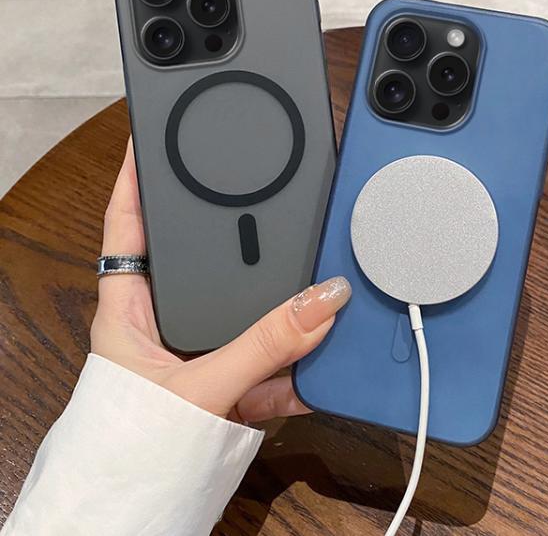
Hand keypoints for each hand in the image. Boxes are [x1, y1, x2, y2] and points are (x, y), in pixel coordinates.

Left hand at [90, 139, 349, 422]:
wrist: (138, 525)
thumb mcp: (198, 390)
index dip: (140, 178)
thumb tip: (324, 302)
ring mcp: (204, 355)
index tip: (158, 137)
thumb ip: (263, 348)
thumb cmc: (131, 450)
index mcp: (130, 308)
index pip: (129, 226)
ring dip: (285, 309)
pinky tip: (331, 347)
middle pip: (206, 263)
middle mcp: (167, 324)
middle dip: (242, 239)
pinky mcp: (235, 387)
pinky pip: (274, 360)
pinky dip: (302, 361)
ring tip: (320, 274)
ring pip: (250, 313)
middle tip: (274, 200)